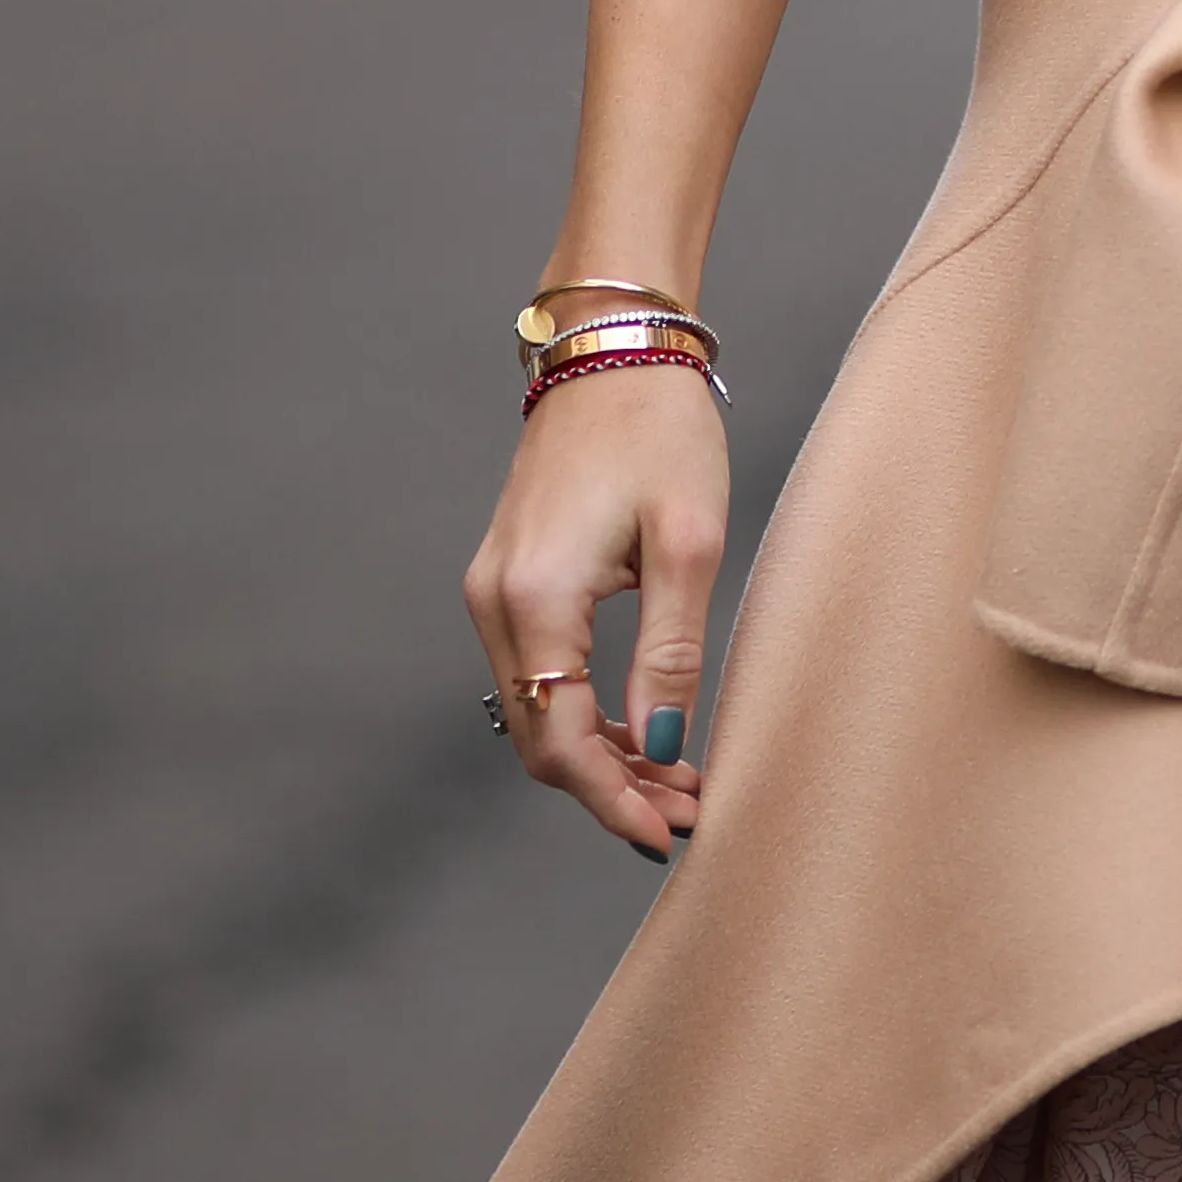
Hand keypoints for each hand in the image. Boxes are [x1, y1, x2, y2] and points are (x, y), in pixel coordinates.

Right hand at [463, 359, 728, 858]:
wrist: (611, 347)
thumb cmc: (659, 428)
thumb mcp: (688, 541)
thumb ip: (669, 651)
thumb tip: (663, 746)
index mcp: (535, 596)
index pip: (562, 739)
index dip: (613, 799)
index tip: (670, 834)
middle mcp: (494, 601)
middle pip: (540, 738)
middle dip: (610, 786)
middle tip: (689, 810)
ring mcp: (493, 589)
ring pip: (536, 709)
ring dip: (600, 754)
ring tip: (678, 778)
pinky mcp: (508, 577)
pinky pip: (537, 672)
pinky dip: (583, 710)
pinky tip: (642, 725)